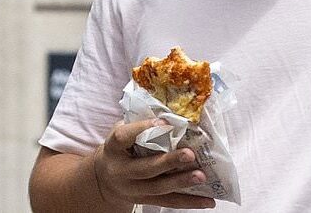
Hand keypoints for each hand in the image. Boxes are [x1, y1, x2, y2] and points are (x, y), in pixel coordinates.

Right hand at [91, 119, 215, 208]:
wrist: (103, 179)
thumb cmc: (120, 148)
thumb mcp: (122, 132)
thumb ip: (140, 122)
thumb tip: (172, 108)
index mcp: (113, 148)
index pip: (123, 137)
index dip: (142, 128)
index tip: (163, 122)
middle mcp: (121, 171)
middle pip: (145, 168)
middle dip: (169, 162)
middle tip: (190, 154)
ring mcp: (132, 189)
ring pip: (158, 188)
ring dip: (181, 182)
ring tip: (201, 176)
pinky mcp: (145, 200)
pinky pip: (168, 202)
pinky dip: (189, 202)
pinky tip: (208, 201)